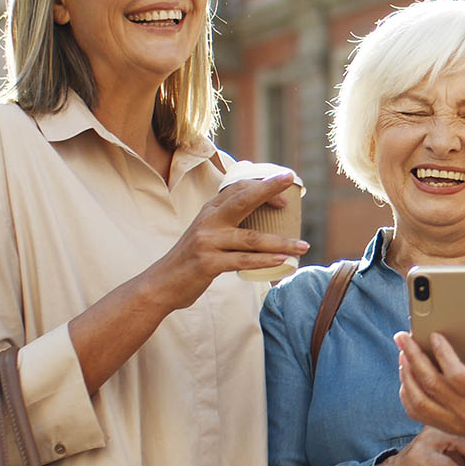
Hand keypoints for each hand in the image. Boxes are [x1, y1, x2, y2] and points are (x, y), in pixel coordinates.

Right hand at [142, 173, 309, 311]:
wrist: (162, 284)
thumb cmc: (192, 259)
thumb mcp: (206, 233)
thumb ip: (226, 222)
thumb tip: (258, 215)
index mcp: (210, 211)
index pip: (237, 189)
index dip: (262, 187)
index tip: (285, 193)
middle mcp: (208, 221)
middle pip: (242, 200)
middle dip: (268, 189)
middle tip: (291, 180)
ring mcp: (207, 242)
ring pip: (251, 238)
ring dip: (281, 242)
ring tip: (303, 246)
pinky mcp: (208, 263)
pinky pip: (243, 261)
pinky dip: (264, 260)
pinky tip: (282, 261)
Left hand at [394, 329, 464, 458]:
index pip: (457, 375)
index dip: (443, 354)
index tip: (434, 336)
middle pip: (431, 384)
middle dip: (414, 357)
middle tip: (403, 337)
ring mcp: (452, 421)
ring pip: (419, 400)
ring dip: (406, 375)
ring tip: (403, 353)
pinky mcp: (444, 425)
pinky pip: (417, 412)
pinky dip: (406, 393)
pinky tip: (405, 375)